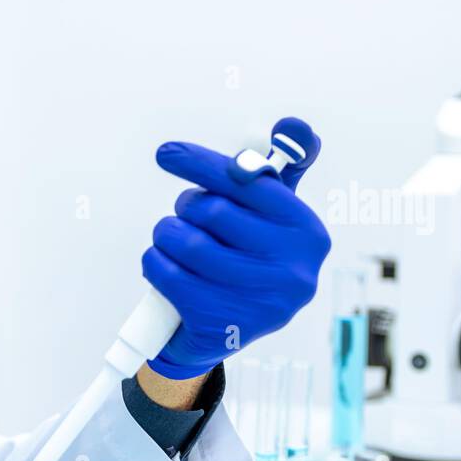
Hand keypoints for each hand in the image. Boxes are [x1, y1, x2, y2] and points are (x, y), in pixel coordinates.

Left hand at [143, 118, 329, 379]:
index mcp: (306, 231)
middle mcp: (292, 269)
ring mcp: (260, 302)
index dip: (202, 163)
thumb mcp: (267, 220)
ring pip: (186, 242)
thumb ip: (273, 175)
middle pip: (213, 211)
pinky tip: (161, 265)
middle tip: (183, 215)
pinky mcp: (223, 326)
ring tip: (170, 239)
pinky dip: (154, 263)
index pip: (248, 183)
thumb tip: (294, 127)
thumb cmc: (245, 262)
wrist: (225, 334)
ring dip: (165, 235)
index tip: (167, 153)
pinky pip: (168, 275)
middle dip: (186, 207)